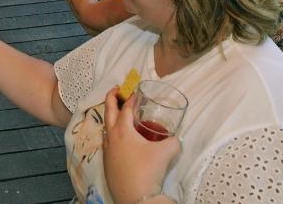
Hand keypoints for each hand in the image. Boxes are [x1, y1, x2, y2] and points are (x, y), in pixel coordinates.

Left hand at [103, 87, 180, 203]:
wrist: (136, 197)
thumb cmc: (147, 171)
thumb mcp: (166, 153)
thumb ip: (173, 142)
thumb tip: (176, 139)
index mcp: (122, 130)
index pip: (125, 108)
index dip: (131, 98)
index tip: (135, 91)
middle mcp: (111, 137)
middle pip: (108, 112)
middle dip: (111, 98)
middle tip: (115, 89)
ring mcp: (107, 150)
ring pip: (106, 128)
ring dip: (111, 118)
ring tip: (119, 115)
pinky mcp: (107, 163)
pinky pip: (108, 143)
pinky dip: (112, 135)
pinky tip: (120, 141)